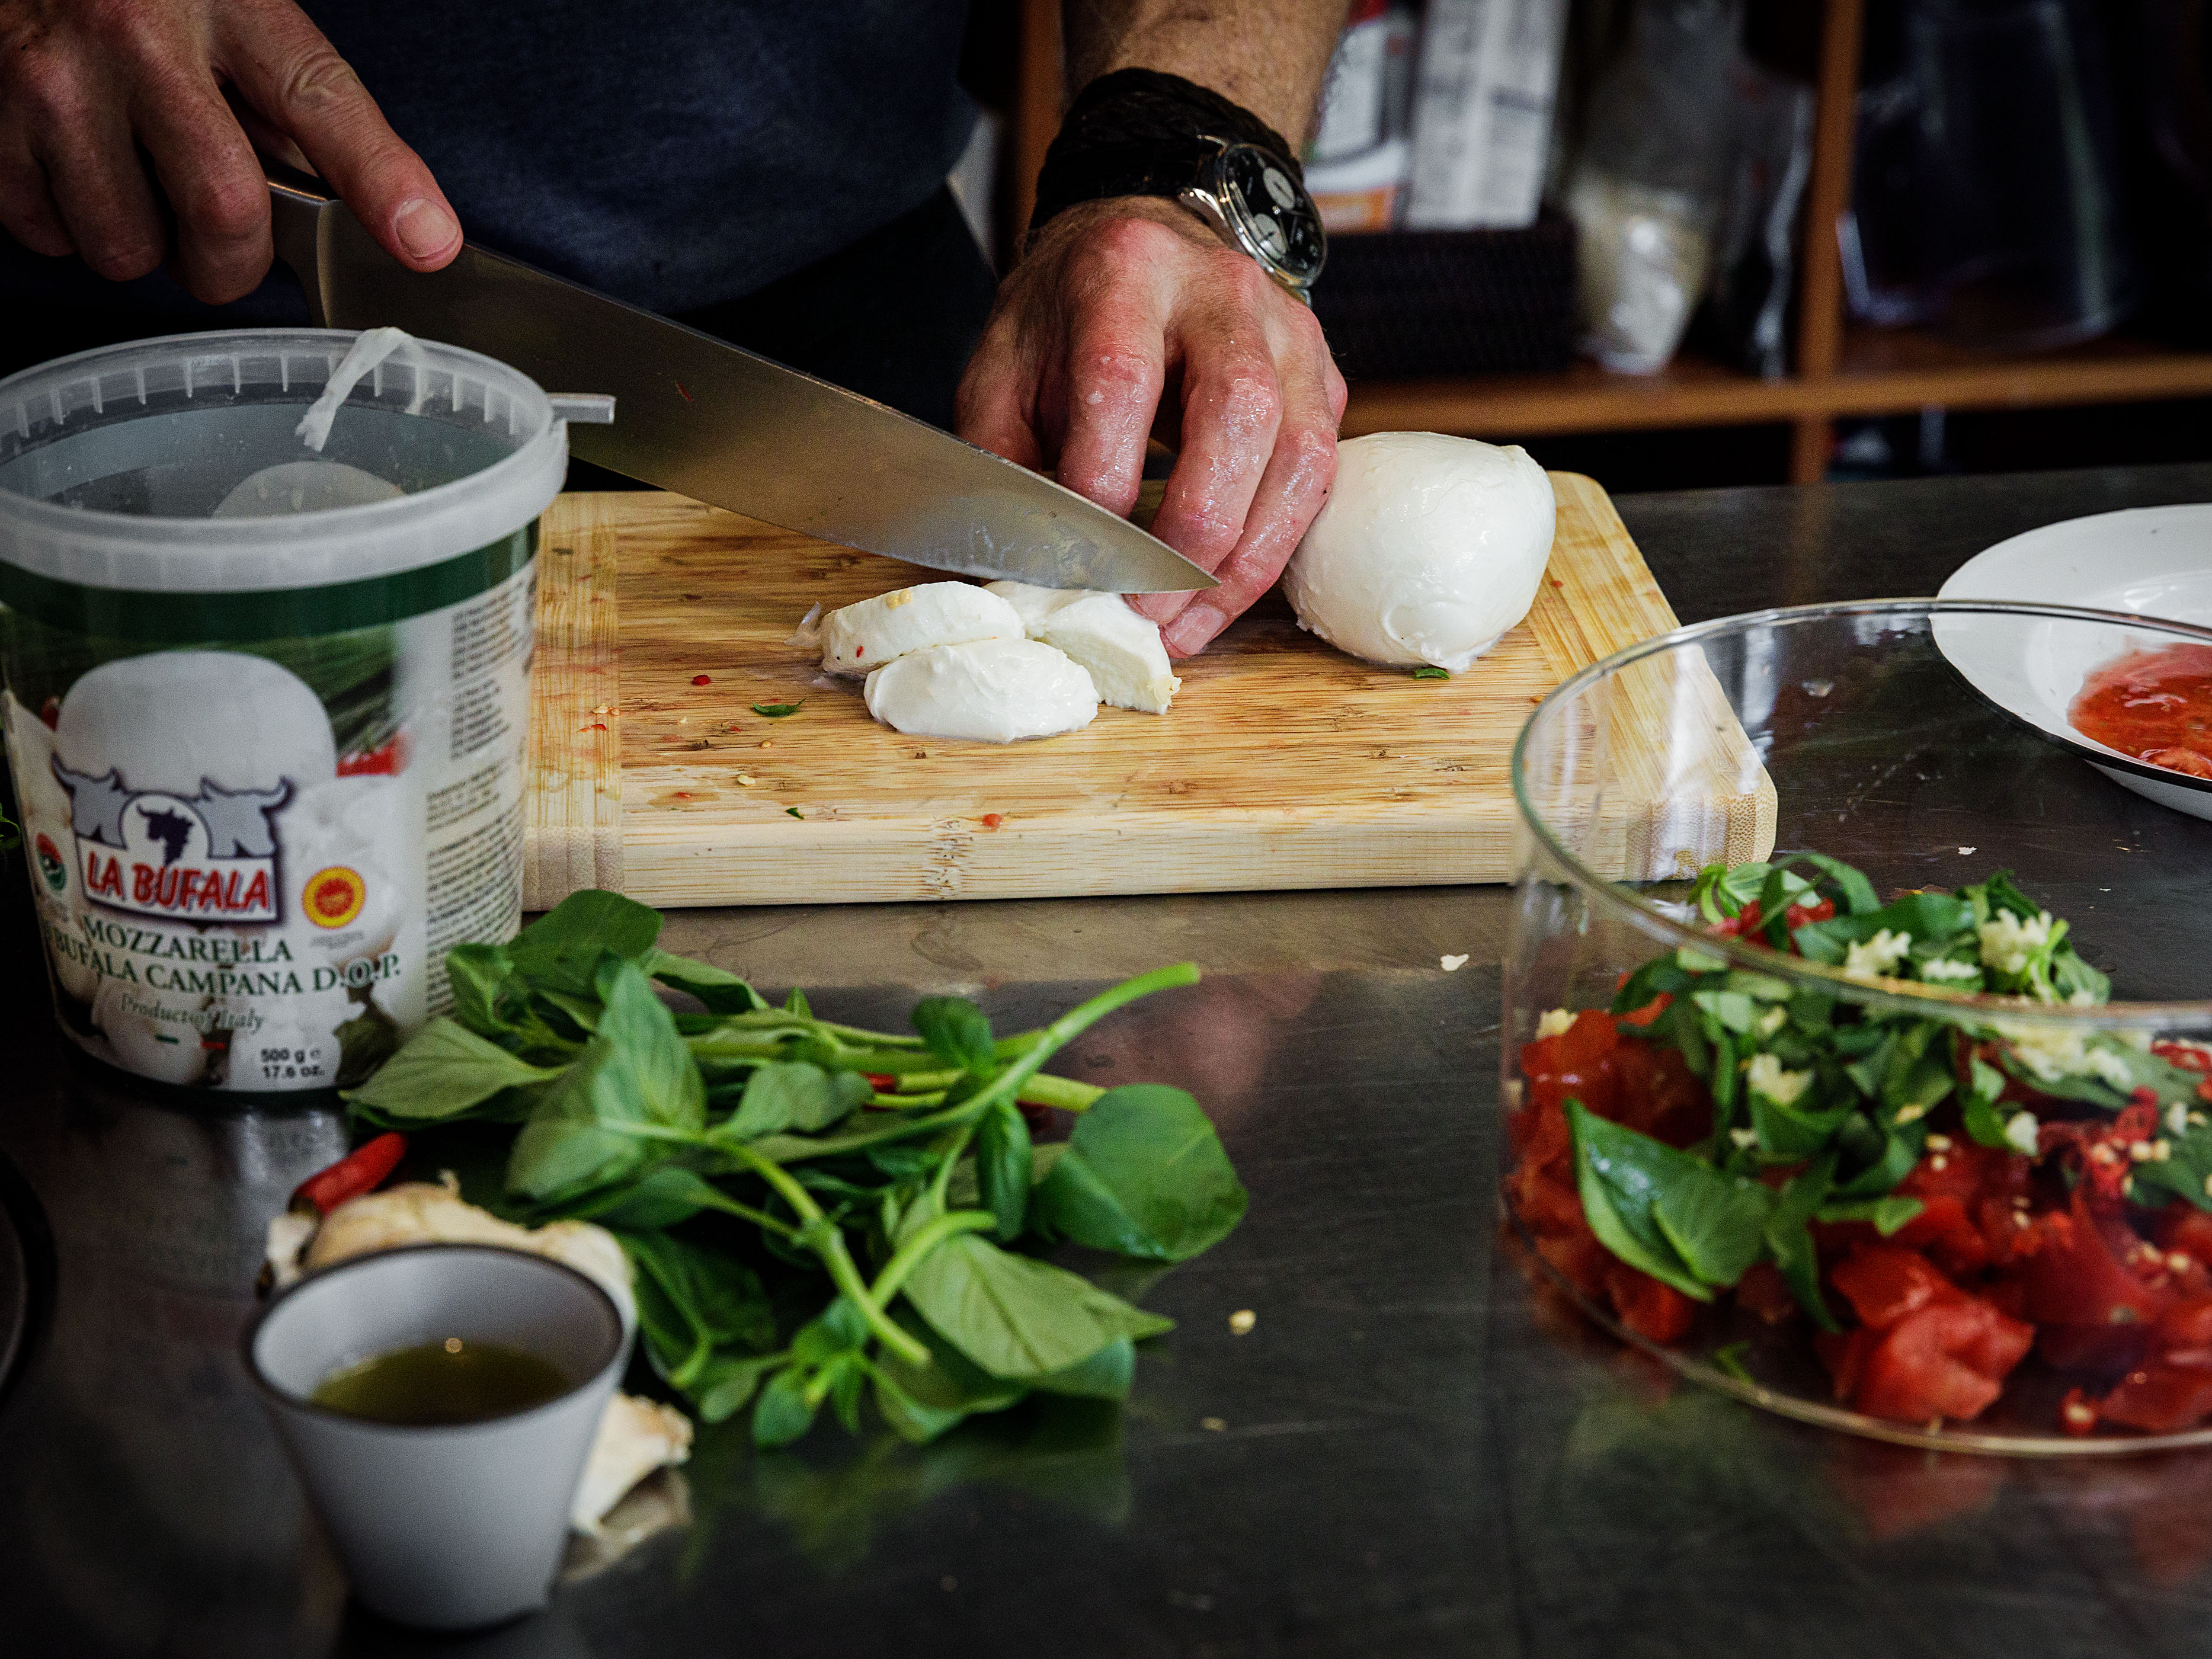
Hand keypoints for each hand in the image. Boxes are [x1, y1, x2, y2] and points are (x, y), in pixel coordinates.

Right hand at [0, 0, 459, 303]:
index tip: (426, 242)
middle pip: (222, 213)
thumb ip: (293, 108)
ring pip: (128, 248)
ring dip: (145, 244)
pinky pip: (53, 241)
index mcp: (224, 6)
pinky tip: (77, 167)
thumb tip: (375, 213)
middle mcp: (132, 40)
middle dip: (231, 259)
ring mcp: (50, 85)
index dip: (380, 180)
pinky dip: (72, 228)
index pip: (319, 101)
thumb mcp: (236, 17)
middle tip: (221, 235)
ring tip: (134, 179)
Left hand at [956, 197, 1345, 656]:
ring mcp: (1289, 334)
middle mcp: (1224, 293)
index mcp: (1125, 272)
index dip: (1104, 480)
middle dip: (1195, 530)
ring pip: (1299, 456)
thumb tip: (1015, 566)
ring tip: (1187, 627)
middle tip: (1147, 610)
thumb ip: (1000, 457)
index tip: (1078, 560)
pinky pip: (1317, 477)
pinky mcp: (1325, 378)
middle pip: (1239, 412)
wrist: (1144, 246)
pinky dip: (1272, 550)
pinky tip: (1222, 597)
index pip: (1122, 379)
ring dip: (1245, 560)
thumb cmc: (1068, 320)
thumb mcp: (1005, 368)